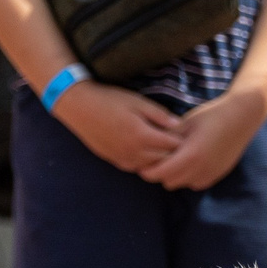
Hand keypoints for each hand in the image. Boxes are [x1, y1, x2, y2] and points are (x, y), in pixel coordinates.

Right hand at [51, 80, 183, 174]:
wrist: (80, 108)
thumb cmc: (109, 100)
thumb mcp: (137, 101)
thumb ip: (159, 115)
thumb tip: (179, 124)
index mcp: (142, 135)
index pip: (172, 145)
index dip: (181, 139)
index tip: (186, 132)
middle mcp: (134, 152)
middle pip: (164, 158)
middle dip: (174, 151)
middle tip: (178, 140)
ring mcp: (124, 159)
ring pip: (151, 166)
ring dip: (160, 158)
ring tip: (164, 146)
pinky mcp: (116, 161)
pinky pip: (137, 167)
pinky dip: (146, 162)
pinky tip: (147, 151)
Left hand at [139, 88, 266, 191]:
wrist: (242, 117)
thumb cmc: (212, 116)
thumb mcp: (186, 123)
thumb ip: (167, 139)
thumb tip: (148, 147)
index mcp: (190, 155)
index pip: (161, 173)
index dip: (148, 171)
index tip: (142, 166)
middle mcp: (200, 170)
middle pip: (169, 182)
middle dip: (161, 173)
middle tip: (159, 160)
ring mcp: (210, 175)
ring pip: (182, 184)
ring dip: (176, 175)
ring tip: (176, 159)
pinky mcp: (217, 176)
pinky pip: (195, 183)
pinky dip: (189, 176)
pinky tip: (191, 161)